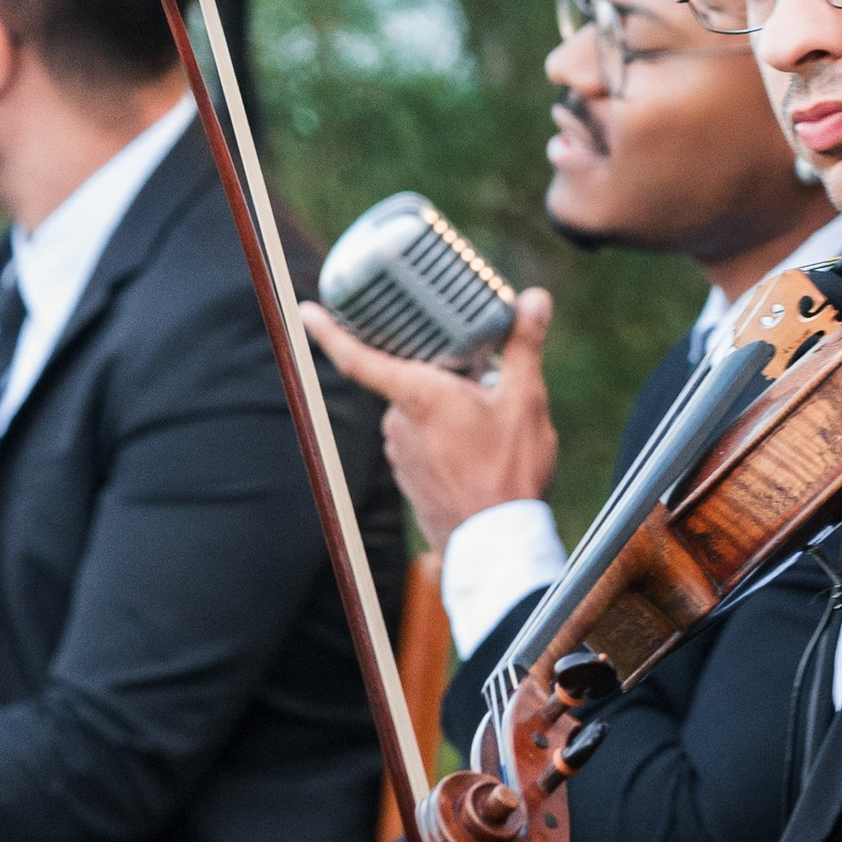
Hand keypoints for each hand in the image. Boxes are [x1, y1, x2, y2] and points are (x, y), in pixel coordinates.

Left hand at [300, 291, 559, 551]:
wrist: (497, 544)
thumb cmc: (508, 472)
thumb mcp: (525, 400)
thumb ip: (524, 345)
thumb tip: (534, 298)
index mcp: (418, 396)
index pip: (359, 358)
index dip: (330, 333)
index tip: (307, 312)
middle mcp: (398, 424)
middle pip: (408, 381)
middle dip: (439, 376)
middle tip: (481, 377)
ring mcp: (400, 455)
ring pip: (417, 414)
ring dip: (443, 411)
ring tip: (487, 422)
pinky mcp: (409, 479)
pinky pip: (422, 444)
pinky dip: (443, 440)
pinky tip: (477, 452)